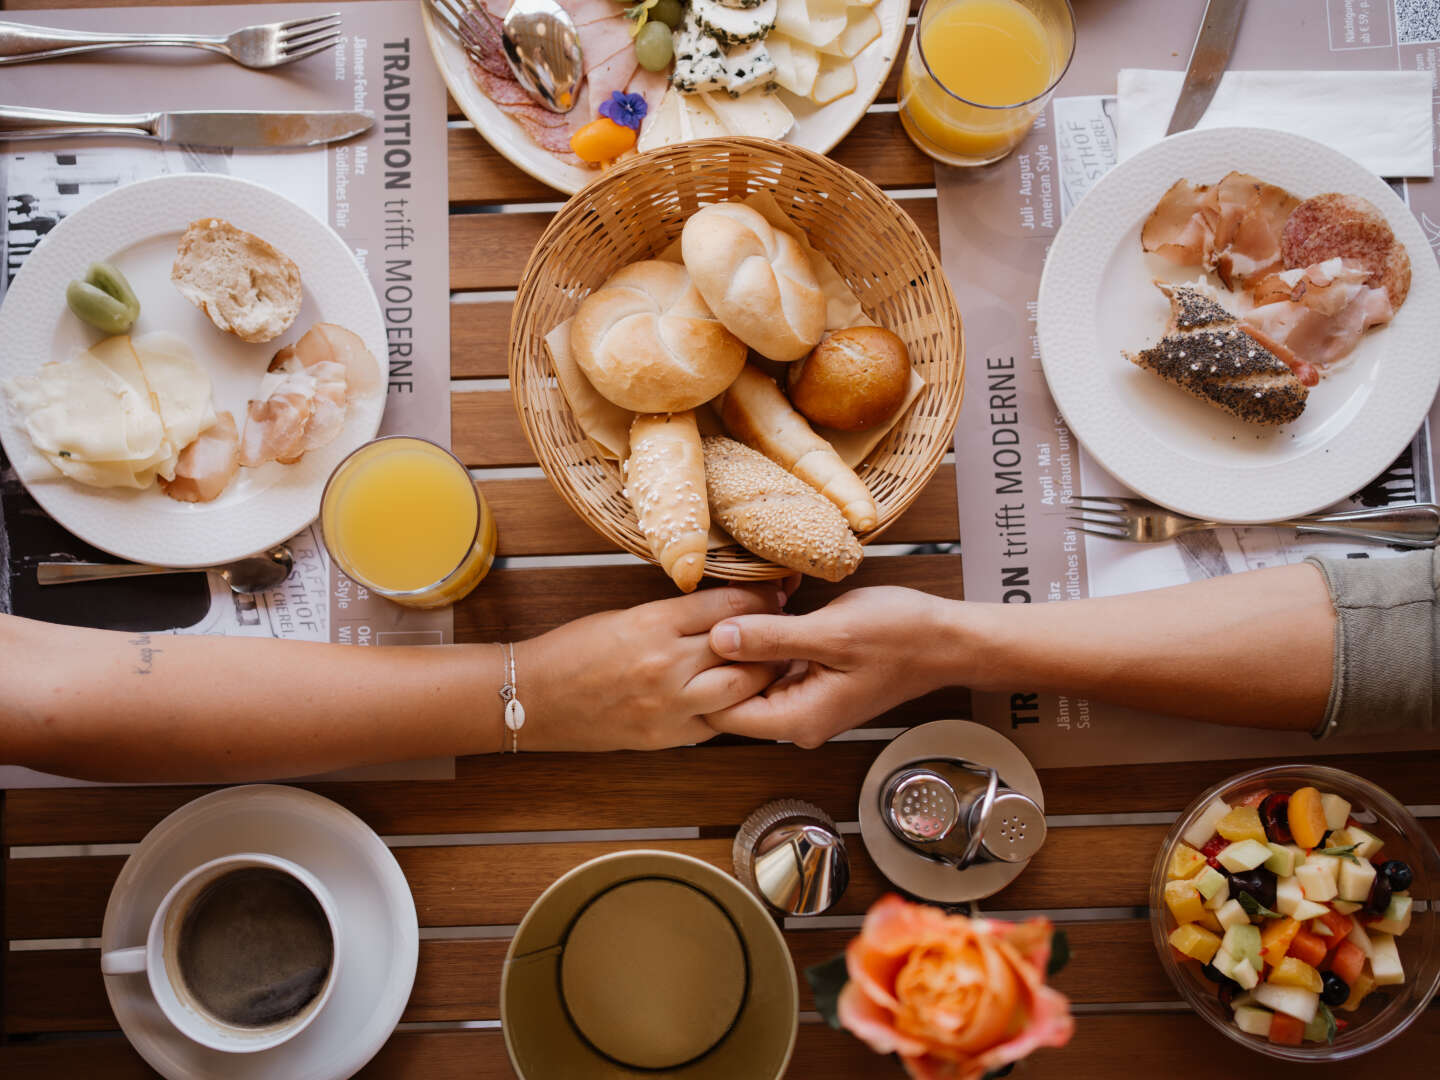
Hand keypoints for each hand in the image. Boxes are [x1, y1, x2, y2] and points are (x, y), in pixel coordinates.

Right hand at [517, 585, 786, 750]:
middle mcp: (668, 666)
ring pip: (743, 689)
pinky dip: (735, 707)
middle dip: (774, 635)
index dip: (762, 598)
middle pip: (746, 647)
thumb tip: (727, 606)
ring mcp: (670, 707)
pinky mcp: (668, 737)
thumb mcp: (626, 615)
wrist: (532, 699)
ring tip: (772, 661)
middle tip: (786, 625)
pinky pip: (719, 723)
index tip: (777, 593)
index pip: (730, 606)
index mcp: (654, 624)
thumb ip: (676, 614)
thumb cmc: (573, 650)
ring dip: (764, 674)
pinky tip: (742, 695)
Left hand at [705, 586, 953, 746]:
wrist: (948, 639)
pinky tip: (780, 604)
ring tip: (762, 601)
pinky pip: (776, 665)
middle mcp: (798, 720)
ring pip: (753, 677)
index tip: (712, 629)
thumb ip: (770, 638)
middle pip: (733, 695)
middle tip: (737, 606)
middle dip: (729, 652)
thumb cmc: (901, 636)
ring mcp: (806, 702)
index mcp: (799, 719)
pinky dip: (772, 637)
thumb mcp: (831, 632)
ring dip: (751, 640)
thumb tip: (717, 638)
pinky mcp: (813, 682)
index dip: (710, 673)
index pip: (722, 713)